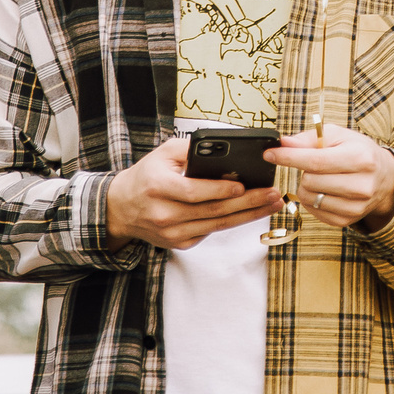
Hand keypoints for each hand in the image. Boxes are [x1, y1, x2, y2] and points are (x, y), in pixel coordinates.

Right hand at [106, 135, 280, 250]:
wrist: (121, 208)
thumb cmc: (147, 176)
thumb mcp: (162, 153)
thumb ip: (191, 149)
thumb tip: (225, 152)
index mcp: (157, 186)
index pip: (193, 192)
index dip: (219, 190)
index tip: (243, 185)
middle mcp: (163, 213)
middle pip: (212, 211)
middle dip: (247, 202)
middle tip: (272, 194)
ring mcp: (171, 233)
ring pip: (216, 225)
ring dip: (248, 215)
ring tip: (271, 204)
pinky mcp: (179, 243)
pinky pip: (210, 232)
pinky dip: (232, 222)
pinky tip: (251, 213)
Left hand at [267, 122, 393, 232]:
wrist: (383, 177)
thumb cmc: (357, 151)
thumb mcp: (337, 136)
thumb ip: (308, 138)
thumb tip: (283, 143)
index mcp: (360, 158)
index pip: (315, 161)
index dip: (288, 157)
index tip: (269, 154)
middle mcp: (361, 185)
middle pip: (310, 181)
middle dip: (303, 171)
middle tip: (314, 164)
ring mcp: (355, 207)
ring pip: (309, 198)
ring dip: (307, 186)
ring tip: (321, 177)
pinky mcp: (347, 220)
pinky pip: (314, 211)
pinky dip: (312, 200)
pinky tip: (324, 190)